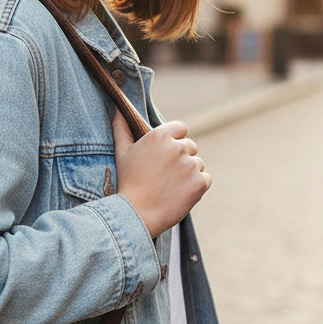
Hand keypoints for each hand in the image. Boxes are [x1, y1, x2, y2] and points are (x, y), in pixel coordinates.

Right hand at [111, 111, 211, 237]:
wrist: (136, 214)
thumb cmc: (128, 182)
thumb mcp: (122, 152)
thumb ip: (121, 128)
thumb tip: (118, 109)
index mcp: (160, 135)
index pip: (181, 128)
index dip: (174, 140)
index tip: (165, 154)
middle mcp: (178, 147)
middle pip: (190, 146)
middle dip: (181, 158)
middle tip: (164, 174)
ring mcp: (191, 165)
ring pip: (197, 163)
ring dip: (188, 173)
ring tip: (169, 185)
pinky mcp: (200, 182)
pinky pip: (205, 179)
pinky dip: (196, 186)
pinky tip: (178, 193)